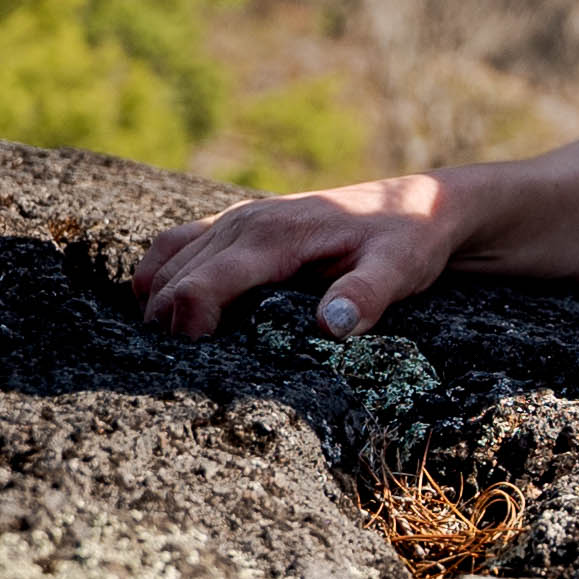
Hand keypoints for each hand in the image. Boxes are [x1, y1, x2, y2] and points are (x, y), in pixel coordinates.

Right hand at [134, 169, 475, 338]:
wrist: (421, 205)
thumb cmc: (409, 239)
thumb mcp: (400, 268)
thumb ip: (367, 295)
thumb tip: (330, 325)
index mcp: (274, 236)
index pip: (200, 284)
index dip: (186, 327)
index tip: (197, 364)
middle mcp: (245, 222)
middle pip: (174, 279)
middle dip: (166, 327)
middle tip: (183, 373)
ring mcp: (238, 218)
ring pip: (168, 262)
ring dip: (158, 304)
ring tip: (174, 352)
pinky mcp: (239, 223)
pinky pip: (177, 244)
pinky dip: (161, 277)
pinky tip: (171, 313)